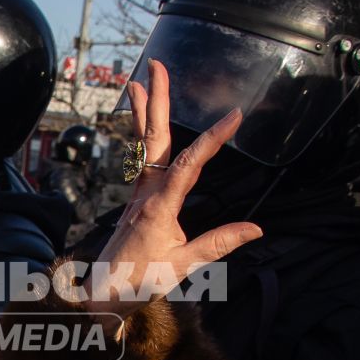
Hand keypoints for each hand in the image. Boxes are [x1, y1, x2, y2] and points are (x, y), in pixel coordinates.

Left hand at [88, 59, 261, 310]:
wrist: (102, 293)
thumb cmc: (139, 282)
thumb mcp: (182, 267)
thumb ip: (217, 244)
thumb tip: (256, 228)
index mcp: (158, 207)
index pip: (189, 164)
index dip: (212, 139)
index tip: (234, 116)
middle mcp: (145, 193)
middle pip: (154, 138)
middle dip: (159, 100)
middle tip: (158, 66)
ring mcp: (138, 193)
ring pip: (143, 143)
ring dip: (145, 110)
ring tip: (142, 79)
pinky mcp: (136, 198)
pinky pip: (141, 157)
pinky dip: (142, 133)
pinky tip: (143, 122)